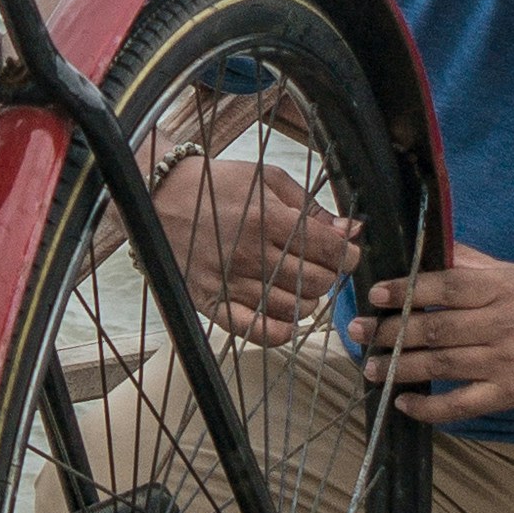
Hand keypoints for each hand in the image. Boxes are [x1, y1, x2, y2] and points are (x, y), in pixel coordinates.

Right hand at [163, 150, 360, 339]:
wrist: (161, 197)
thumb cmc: (219, 186)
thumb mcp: (269, 180)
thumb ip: (312, 208)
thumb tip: (351, 230)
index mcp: (267, 219)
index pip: (329, 251)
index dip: (348, 255)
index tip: (347, 253)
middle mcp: (249, 254)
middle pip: (316, 283)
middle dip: (330, 276)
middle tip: (321, 267)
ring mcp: (230, 282)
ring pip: (293, 309)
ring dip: (308, 301)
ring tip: (301, 286)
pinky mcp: (212, 302)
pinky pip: (256, 332)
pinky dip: (280, 331)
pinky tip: (286, 319)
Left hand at [358, 244, 513, 424]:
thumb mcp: (513, 274)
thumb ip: (470, 263)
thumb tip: (426, 245)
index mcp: (502, 289)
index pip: (448, 288)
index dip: (409, 290)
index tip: (376, 293)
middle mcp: (503, 325)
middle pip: (438, 330)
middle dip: (392, 331)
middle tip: (357, 332)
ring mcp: (504, 364)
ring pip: (442, 366)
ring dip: (400, 367)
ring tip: (370, 366)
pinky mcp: (506, 396)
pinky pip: (461, 406)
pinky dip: (430, 408)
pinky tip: (403, 402)